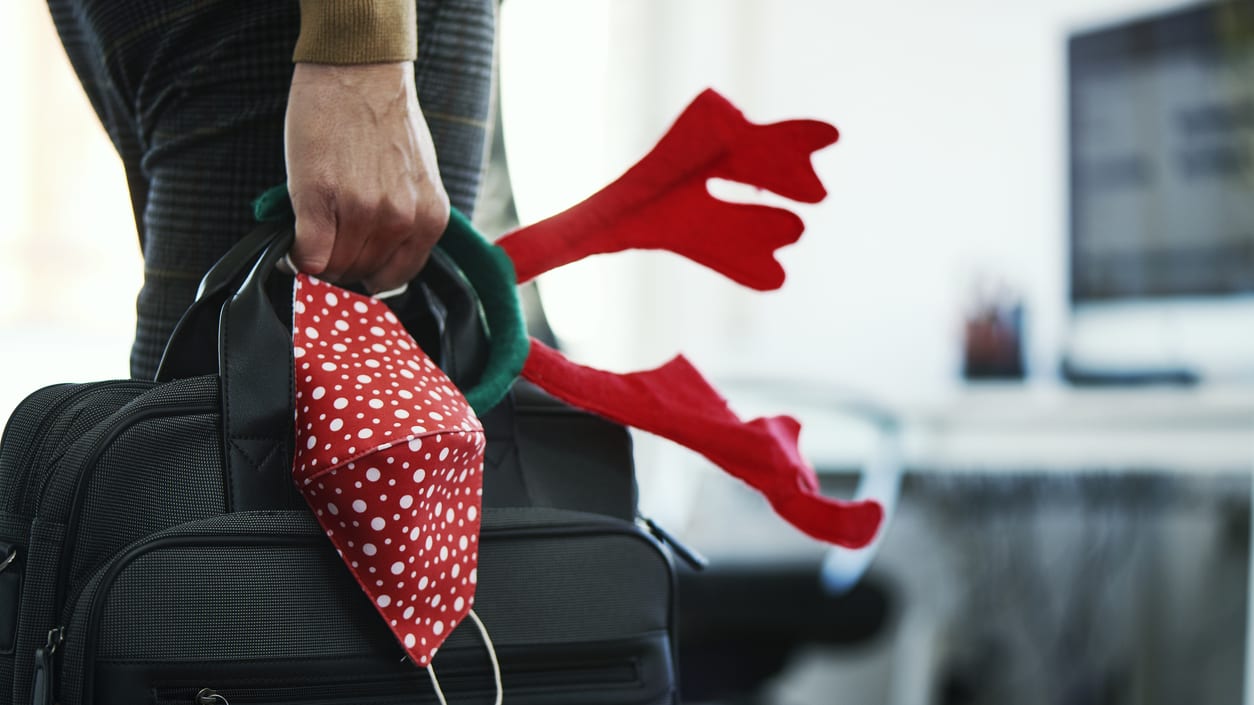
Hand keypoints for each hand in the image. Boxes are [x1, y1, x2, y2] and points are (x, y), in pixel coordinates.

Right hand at [285, 62, 448, 291]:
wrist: (360, 73)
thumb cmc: (384, 122)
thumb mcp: (415, 180)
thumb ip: (406, 221)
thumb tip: (377, 262)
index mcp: (429, 218)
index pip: (394, 277)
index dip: (368, 274)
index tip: (352, 266)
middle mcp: (401, 220)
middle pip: (360, 274)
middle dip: (341, 264)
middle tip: (328, 241)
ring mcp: (361, 212)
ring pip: (333, 268)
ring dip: (318, 259)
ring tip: (313, 233)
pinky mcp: (320, 201)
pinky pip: (307, 255)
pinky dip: (296, 256)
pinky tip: (293, 243)